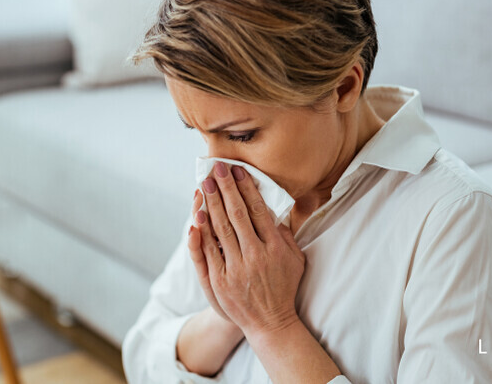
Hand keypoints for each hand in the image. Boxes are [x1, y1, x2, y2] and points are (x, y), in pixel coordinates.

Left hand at [190, 162, 305, 337]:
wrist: (270, 322)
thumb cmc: (283, 287)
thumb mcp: (295, 259)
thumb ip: (285, 235)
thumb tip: (273, 209)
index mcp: (275, 247)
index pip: (258, 210)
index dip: (247, 189)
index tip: (238, 171)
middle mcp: (255, 256)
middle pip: (237, 215)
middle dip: (225, 189)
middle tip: (216, 169)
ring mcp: (236, 268)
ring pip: (220, 229)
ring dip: (211, 204)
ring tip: (203, 185)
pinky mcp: (220, 281)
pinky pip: (208, 251)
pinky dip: (201, 233)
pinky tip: (197, 216)